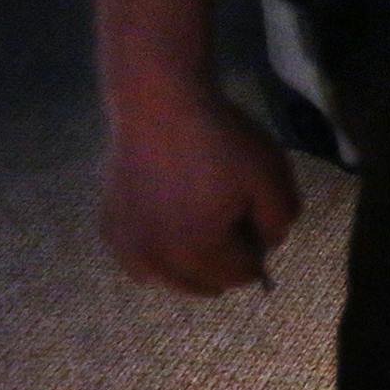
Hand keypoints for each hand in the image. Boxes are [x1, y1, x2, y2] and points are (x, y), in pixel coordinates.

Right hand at [102, 90, 300, 295]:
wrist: (160, 106)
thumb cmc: (220, 141)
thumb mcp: (271, 175)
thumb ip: (281, 217)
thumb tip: (271, 242)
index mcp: (199, 253)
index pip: (239, 275)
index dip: (256, 254)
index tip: (257, 226)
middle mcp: (157, 262)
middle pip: (202, 283)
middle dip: (223, 264)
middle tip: (233, 226)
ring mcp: (127, 246)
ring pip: (165, 276)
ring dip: (186, 265)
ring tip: (200, 229)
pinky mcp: (108, 227)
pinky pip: (136, 258)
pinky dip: (154, 252)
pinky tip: (166, 228)